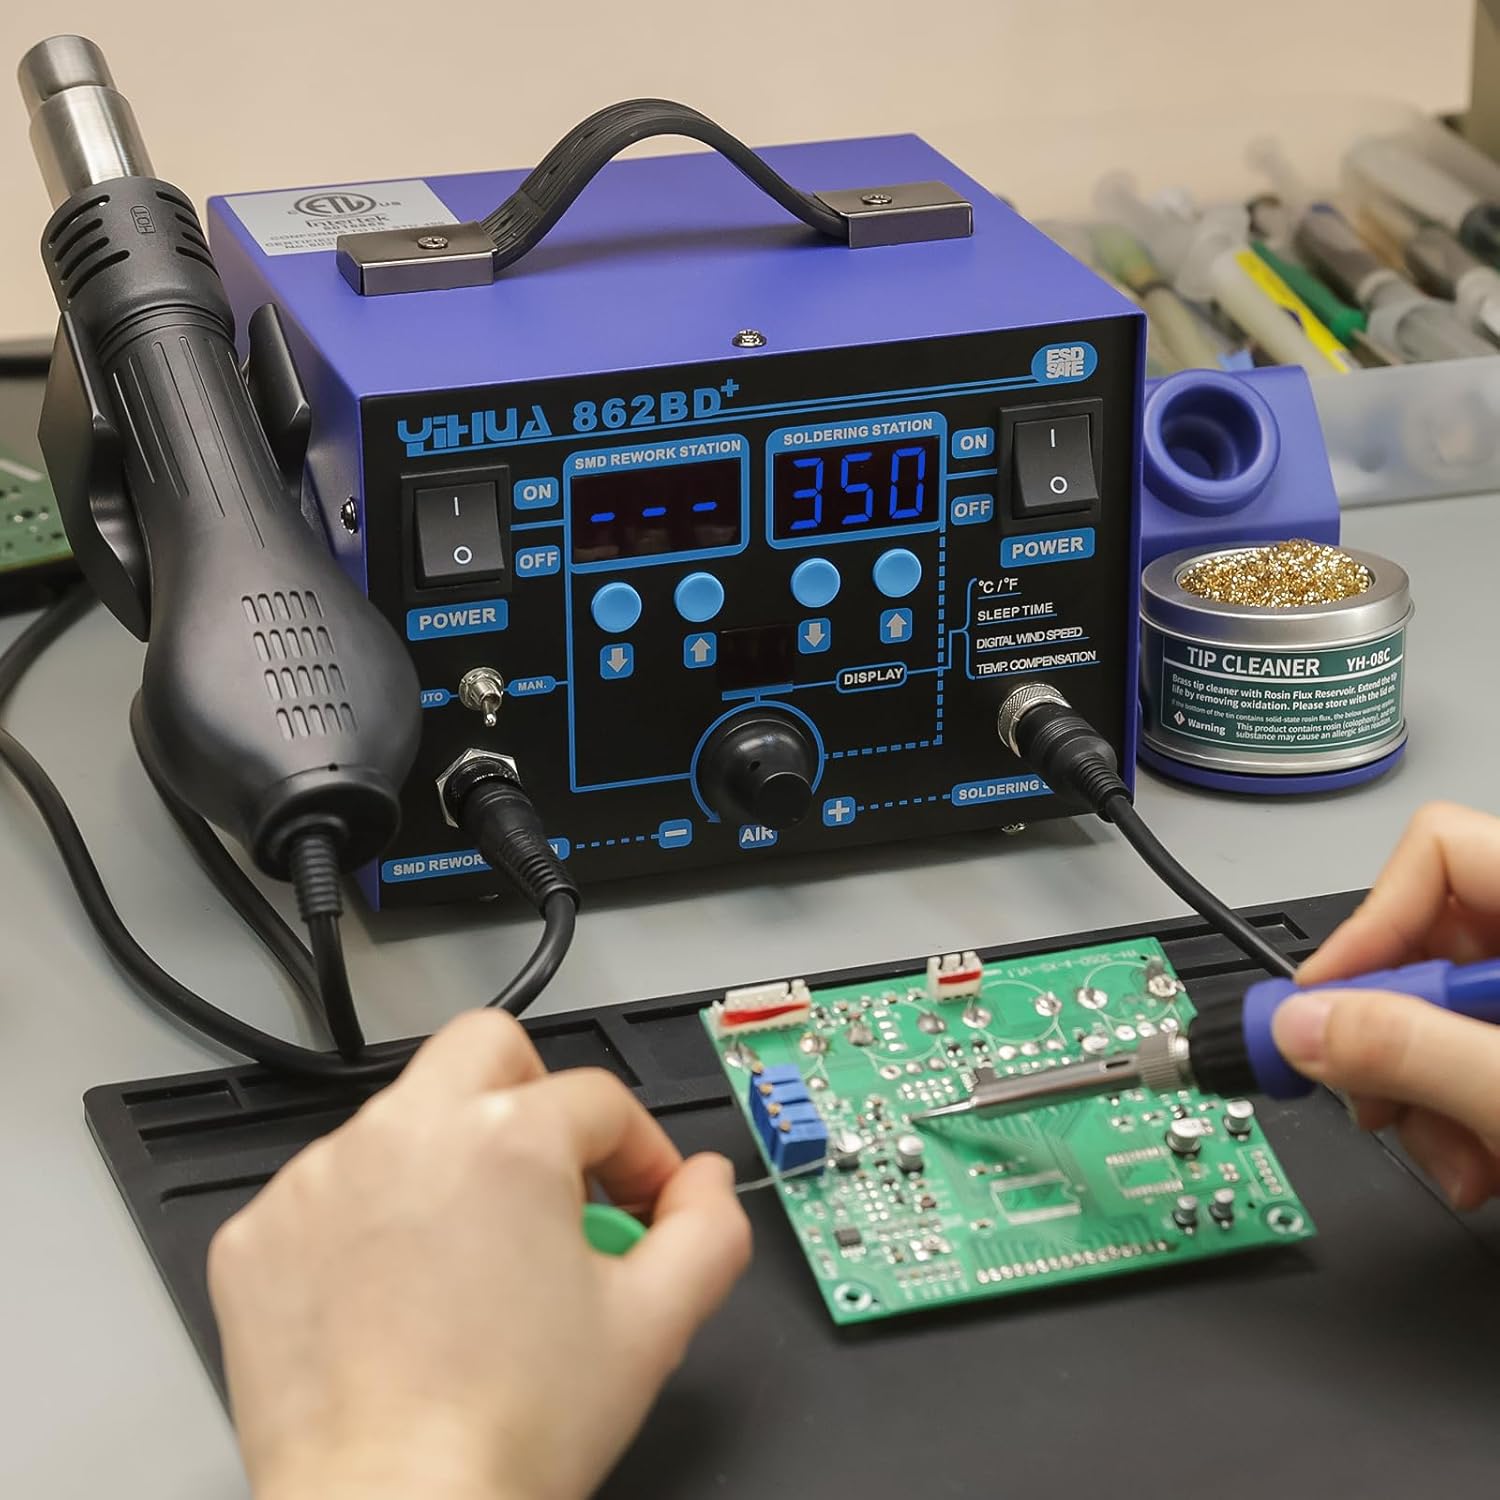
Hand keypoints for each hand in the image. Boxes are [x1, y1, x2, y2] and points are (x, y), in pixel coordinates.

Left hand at [208, 1010, 750, 1499]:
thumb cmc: (514, 1430)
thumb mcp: (655, 1325)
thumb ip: (708, 1229)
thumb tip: (705, 1182)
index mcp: (508, 1140)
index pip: (600, 1100)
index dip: (642, 1152)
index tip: (644, 1204)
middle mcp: (405, 1132)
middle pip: (486, 1048)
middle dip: (535, 1097)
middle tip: (553, 1181)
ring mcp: (319, 1179)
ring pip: (404, 1117)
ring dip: (450, 1161)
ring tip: (474, 1260)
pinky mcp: (256, 1237)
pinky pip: (328, 1190)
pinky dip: (368, 1221)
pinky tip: (396, 1297)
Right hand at [1272, 802, 1499, 1209]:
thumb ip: (1412, 1055)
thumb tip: (1301, 1028)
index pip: (1437, 851)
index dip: (1370, 926)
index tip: (1325, 1007)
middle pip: (1426, 941)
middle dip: (1389, 1035)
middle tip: (1376, 1098)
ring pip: (1442, 1010)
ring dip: (1421, 1091)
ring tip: (1455, 1156)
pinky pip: (1477, 1052)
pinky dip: (1462, 1111)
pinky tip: (1485, 1161)